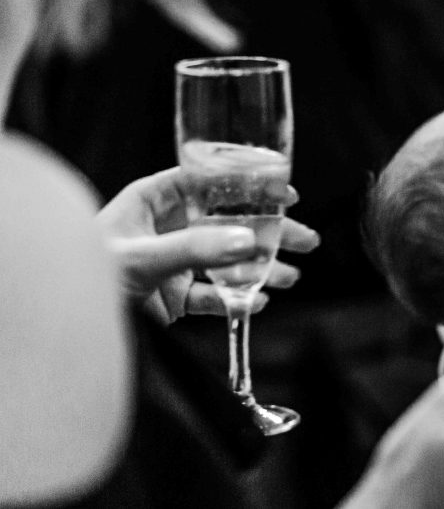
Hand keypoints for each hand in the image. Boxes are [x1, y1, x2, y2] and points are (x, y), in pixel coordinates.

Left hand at [96, 167, 320, 322]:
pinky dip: (236, 300)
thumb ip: (195, 249)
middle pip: (229, 222)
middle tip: (306, 239)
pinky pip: (212, 296)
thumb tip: (248, 241)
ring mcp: (172, 264)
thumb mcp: (140, 257)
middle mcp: (166, 229)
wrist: (65, 334)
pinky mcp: (172, 299)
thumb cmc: (81, 278)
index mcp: (152, 202)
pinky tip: (256, 303)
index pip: (208, 182)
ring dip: (261, 268)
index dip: (248, 185)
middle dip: (269, 232)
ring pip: (227, 260)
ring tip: (291, 276)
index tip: (284, 193)